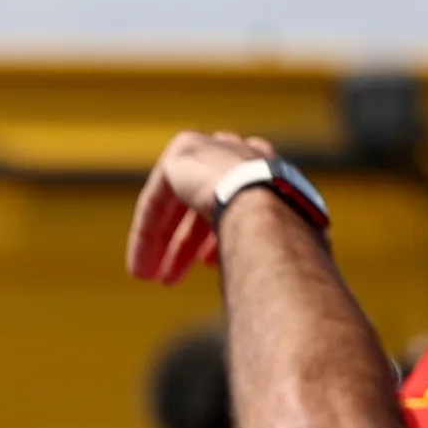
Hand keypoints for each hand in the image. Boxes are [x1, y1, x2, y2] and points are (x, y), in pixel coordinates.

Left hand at [123, 130, 276, 285]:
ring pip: (178, 202)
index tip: (206, 264)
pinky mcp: (184, 152)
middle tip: (173, 277)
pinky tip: (142, 266)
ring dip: (167, 243)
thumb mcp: (279, 245)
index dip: (216, 237)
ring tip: (160, 279)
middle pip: (202, 201)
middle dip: (186, 243)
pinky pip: (157, 197)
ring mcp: (214, 147)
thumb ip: (264, 247)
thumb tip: (263, 277)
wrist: (269, 207)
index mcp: (271, 171)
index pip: (235, 200)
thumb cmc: (284, 236)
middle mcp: (243, 153)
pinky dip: (147, 233)